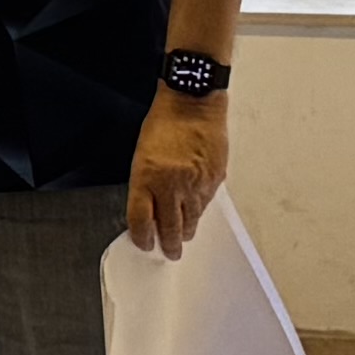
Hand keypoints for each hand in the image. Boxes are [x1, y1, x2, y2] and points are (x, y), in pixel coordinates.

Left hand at [124, 88, 226, 259]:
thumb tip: (150, 211)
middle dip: (168, 245)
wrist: (192, 101)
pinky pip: (206, 204)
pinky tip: (196, 213)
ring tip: (183, 237)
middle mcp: (171, 184)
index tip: (143, 243)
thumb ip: (145, 185)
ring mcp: (195, 184)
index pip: (141, 221)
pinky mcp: (214, 179)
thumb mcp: (142, 154)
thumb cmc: (164, 122)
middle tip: (169, 253)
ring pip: (191, 220)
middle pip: (169, 228)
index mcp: (146, 177)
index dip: (142, 238)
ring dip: (186, 232)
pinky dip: (199, 211)